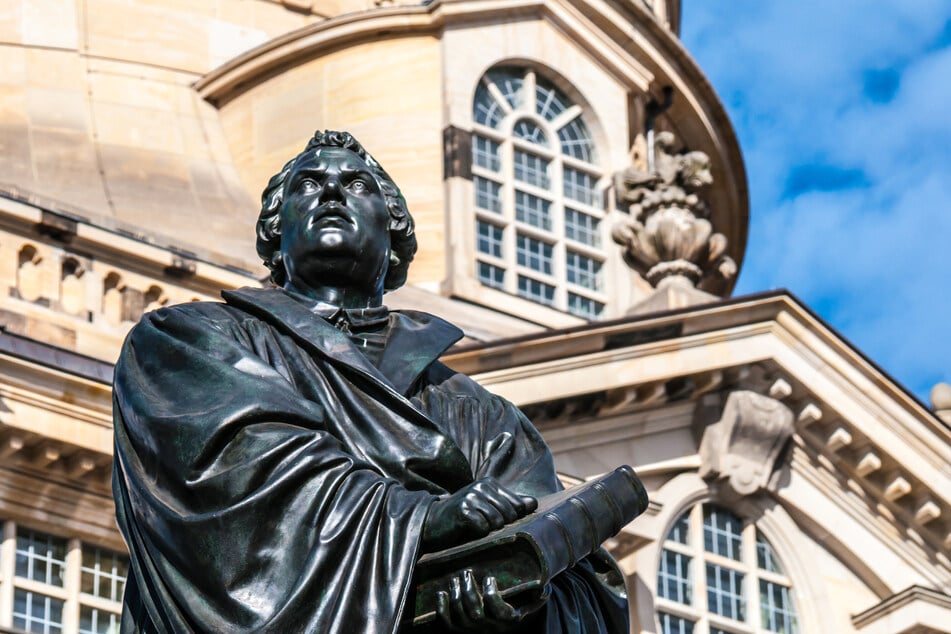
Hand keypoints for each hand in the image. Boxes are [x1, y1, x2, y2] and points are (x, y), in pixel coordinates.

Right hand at [421, 478, 536, 551]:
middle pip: (509, 515)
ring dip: (487, 530)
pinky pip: (483, 528)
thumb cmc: (463, 516)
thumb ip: (511, 504)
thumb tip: (533, 503)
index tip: (494, 520)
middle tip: (481, 524)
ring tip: (473, 526)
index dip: (511, 519)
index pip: (518, 506)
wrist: (432, 522)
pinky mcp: (463, 510)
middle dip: (498, 526)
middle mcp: (482, 486)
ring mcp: (471, 496)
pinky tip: (466, 529)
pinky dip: (477, 533)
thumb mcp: (488, 507)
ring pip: (497, 522)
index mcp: (490, 483)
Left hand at [436, 570, 548, 631]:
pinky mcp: (461, 632)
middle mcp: (491, 628)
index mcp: (508, 620)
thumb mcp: (531, 604)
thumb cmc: (518, 609)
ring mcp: (474, 632)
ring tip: (455, 579)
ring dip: (456, 597)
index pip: (499, 612)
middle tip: (466, 573)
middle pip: (476, 614)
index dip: (491, 596)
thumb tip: (546, 586)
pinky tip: (441, 594)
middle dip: (469, 592)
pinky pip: (448, 625)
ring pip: (461, 618)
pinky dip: (442, 610)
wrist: (505, 628)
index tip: (489, 578)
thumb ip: (537, 595)